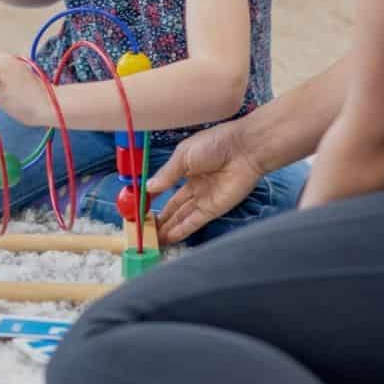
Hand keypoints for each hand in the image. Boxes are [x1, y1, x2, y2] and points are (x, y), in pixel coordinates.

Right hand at [146, 119, 266, 243]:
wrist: (245, 150)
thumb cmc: (215, 144)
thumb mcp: (183, 155)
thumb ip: (166, 174)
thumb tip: (147, 188)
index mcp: (186, 168)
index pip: (165, 186)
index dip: (152, 197)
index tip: (138, 207)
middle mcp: (194, 185)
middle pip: (173, 206)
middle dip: (159, 217)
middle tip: (143, 228)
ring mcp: (204, 199)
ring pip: (181, 216)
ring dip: (167, 228)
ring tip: (151, 239)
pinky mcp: (214, 209)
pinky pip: (194, 222)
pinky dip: (181, 230)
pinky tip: (168, 238)